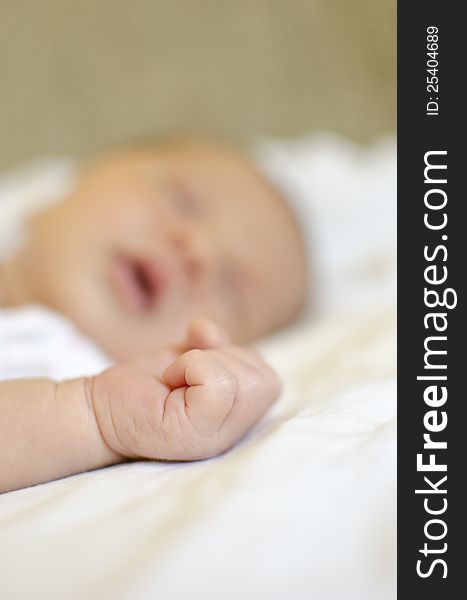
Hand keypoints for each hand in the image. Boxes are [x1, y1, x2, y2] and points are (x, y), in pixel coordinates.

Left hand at [89, 319, 280, 460]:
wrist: (99, 408)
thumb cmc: (146, 383)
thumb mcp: (192, 356)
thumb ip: (214, 345)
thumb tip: (207, 330)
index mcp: (238, 418)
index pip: (271, 381)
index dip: (240, 358)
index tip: (201, 366)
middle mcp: (233, 434)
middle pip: (266, 380)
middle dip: (226, 358)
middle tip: (187, 373)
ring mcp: (217, 438)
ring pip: (245, 380)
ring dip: (205, 361)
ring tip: (177, 379)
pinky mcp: (195, 435)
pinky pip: (216, 382)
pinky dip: (191, 365)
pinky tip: (169, 382)